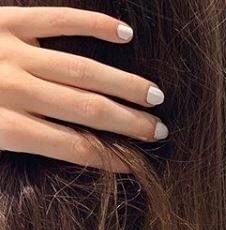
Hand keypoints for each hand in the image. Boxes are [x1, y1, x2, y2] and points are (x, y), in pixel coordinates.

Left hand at [0, 7, 167, 171]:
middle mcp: (13, 91)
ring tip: (155, 95)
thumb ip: (19, 147)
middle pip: (88, 110)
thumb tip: (70, 152)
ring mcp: (10, 51)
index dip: (111, 158)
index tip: (135, 164)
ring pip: (82, 70)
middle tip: (159, 130)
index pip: (75, 147)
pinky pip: (57, 19)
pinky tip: (125, 34)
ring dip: (125, 84)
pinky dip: (94, 24)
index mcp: (5, 129)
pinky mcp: (4, 20)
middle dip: (130, 122)